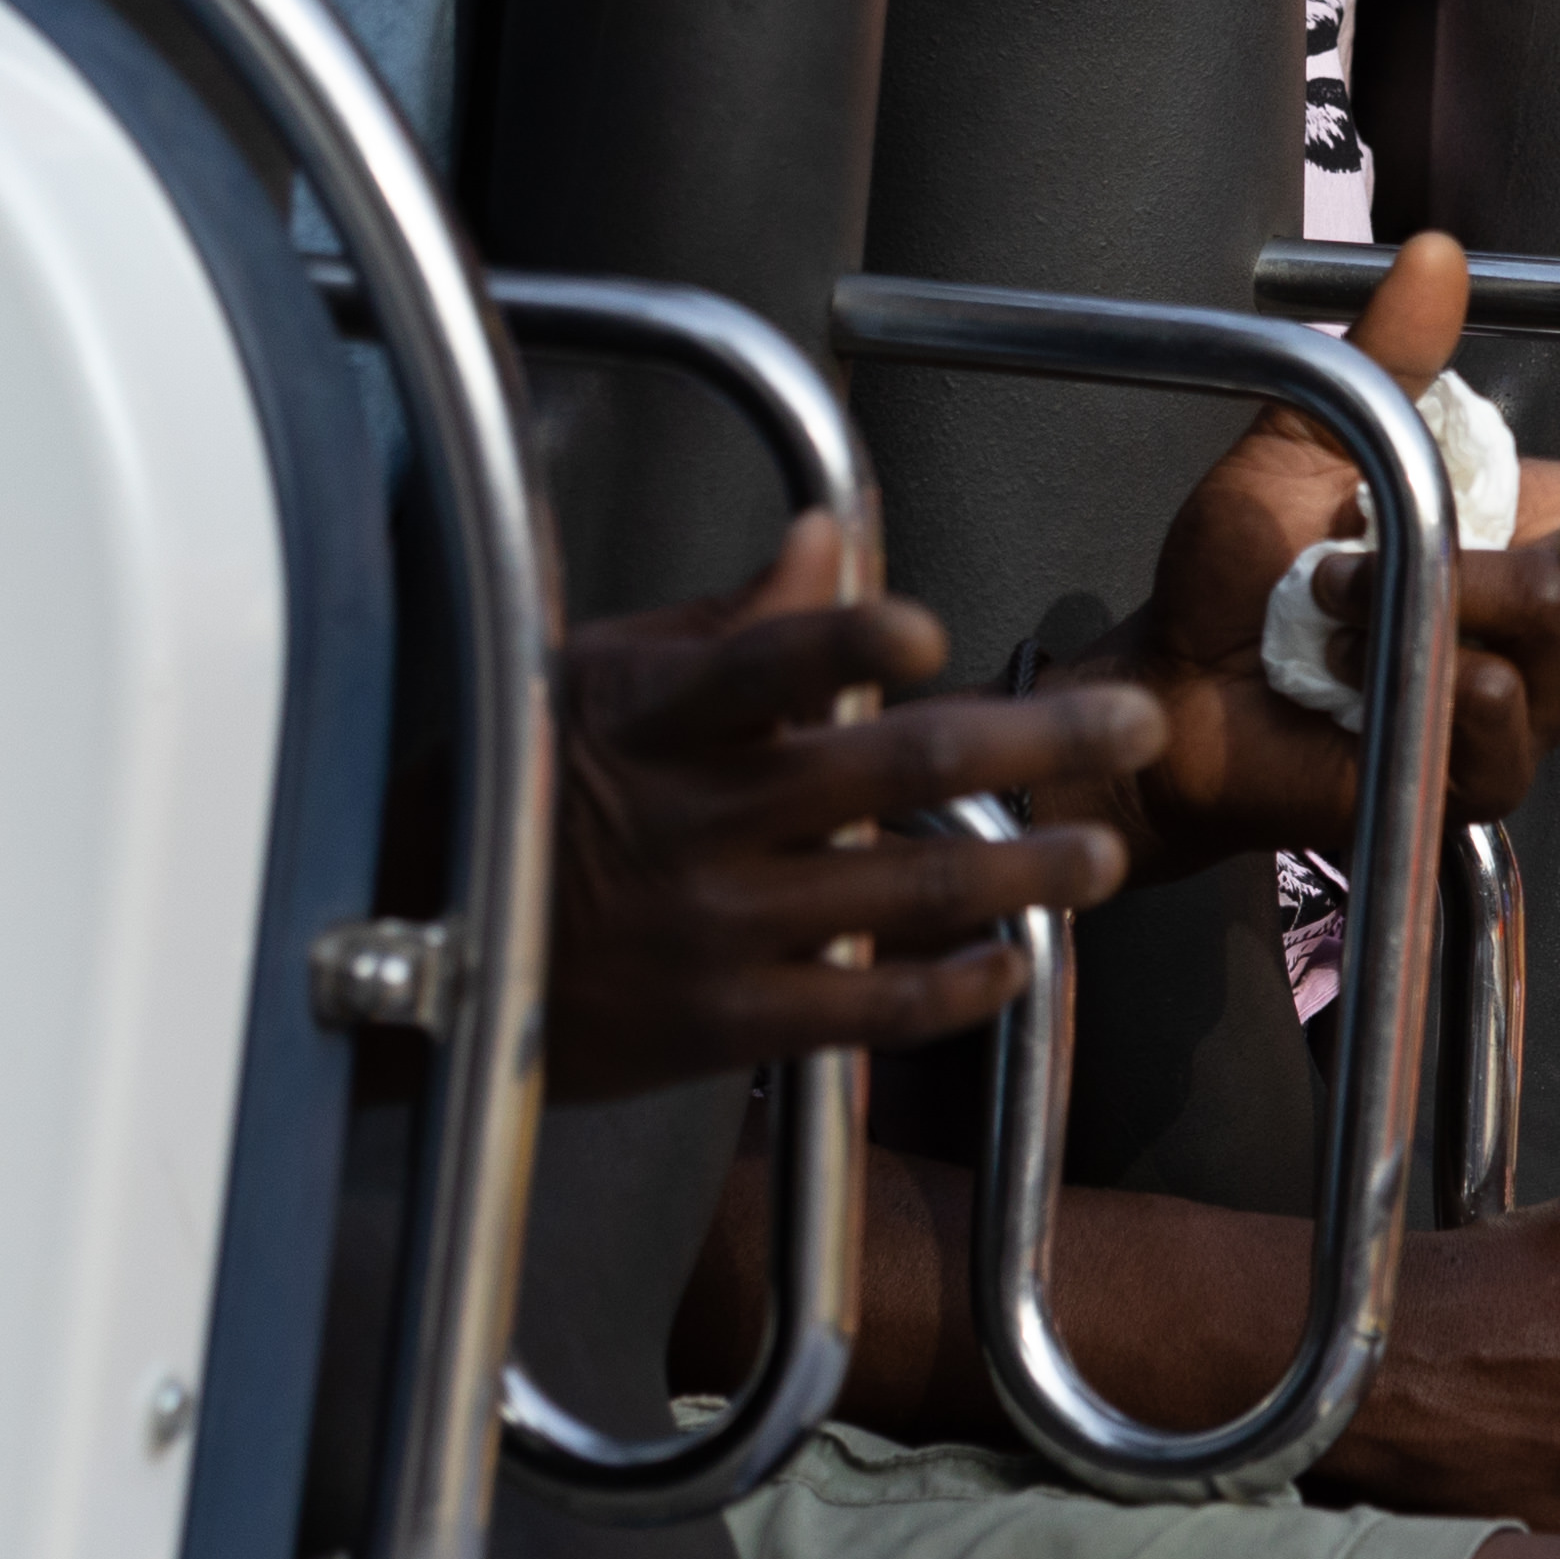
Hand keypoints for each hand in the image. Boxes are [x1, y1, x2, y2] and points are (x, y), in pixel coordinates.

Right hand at [544, 516, 1165, 1100]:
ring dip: (1024, 869)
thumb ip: (731, 621)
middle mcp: (700, 817)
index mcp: (663, 716)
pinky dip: (954, 985)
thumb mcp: (607, 677)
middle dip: (1034, 741)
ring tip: (1103, 851)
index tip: (925, 631)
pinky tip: (1014, 959)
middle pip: (890, 766)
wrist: (427, 942)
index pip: (765, 662)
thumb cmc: (532, 788)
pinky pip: (867, 1007)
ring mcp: (716, 925)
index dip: (846, 642)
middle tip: (1132, 723)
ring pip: (905, 888)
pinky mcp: (725, 1020)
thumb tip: (824, 538)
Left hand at [1057, 235, 1559, 875]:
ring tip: (1347, 592)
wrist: (1166, 699)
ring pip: (1555, 634)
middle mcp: (1551, 620)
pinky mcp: (1476, 781)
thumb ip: (1382, 362)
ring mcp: (1522, 708)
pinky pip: (1500, 722)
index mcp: (1532, 527)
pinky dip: (1438, 683)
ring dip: (1454, 596)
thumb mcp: (1300, 443)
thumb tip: (1440, 254)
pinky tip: (1382, 674)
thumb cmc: (1234, 580)